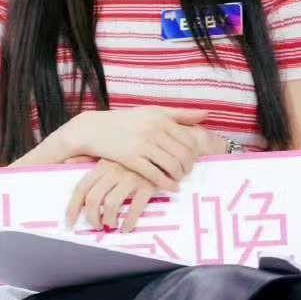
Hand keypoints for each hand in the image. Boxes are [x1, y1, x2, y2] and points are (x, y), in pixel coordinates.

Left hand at [64, 158, 161, 232]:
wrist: (165, 147)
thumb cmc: (133, 154)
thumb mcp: (110, 151)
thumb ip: (88, 157)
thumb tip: (66, 161)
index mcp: (102, 164)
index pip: (81, 188)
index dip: (73, 208)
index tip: (70, 222)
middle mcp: (113, 171)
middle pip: (94, 199)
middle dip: (92, 218)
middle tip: (97, 226)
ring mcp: (130, 178)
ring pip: (111, 205)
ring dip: (109, 220)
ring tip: (112, 225)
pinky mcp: (147, 185)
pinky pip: (134, 208)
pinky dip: (129, 222)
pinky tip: (127, 227)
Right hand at [66, 106, 210, 191]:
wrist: (95, 129)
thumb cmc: (126, 121)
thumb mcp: (152, 112)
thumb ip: (179, 114)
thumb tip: (206, 114)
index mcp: (161, 118)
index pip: (188, 139)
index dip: (194, 153)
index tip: (193, 160)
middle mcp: (153, 130)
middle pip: (183, 154)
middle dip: (189, 167)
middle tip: (188, 173)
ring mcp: (142, 145)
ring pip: (172, 165)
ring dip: (179, 176)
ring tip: (179, 179)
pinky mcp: (131, 159)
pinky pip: (155, 175)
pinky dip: (167, 183)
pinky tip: (172, 187)